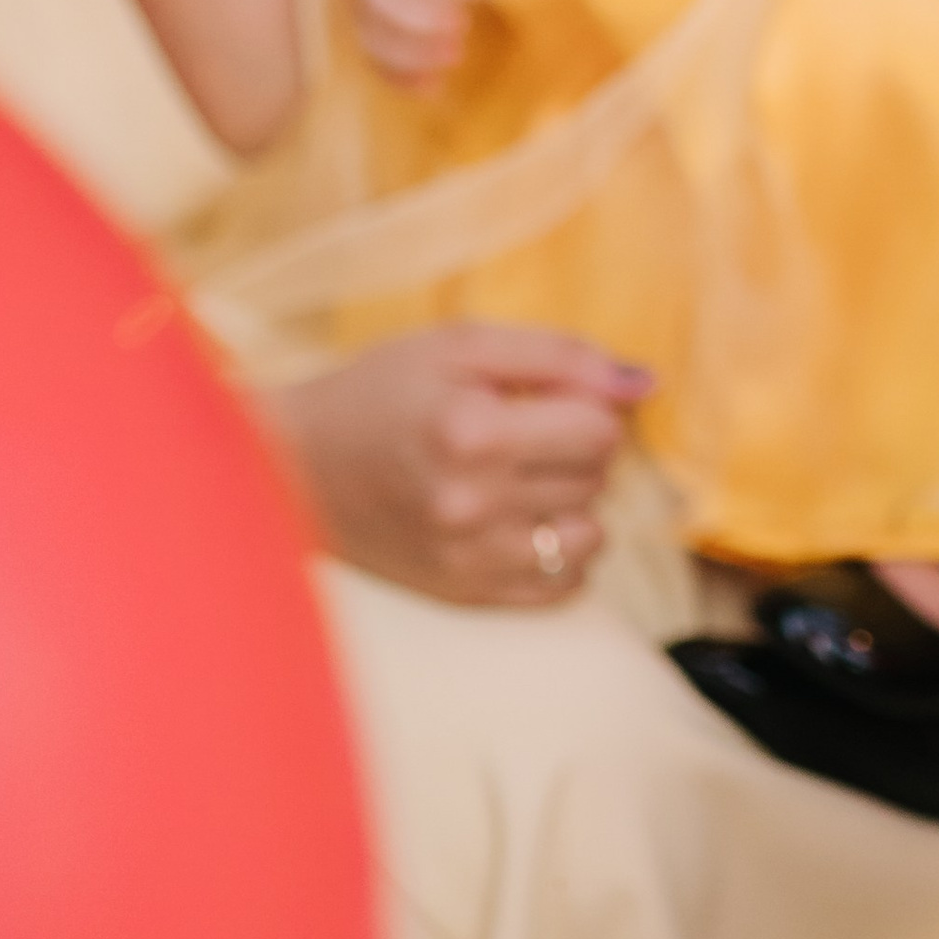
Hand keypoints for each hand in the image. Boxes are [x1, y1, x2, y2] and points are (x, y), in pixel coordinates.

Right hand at [264, 322, 650, 605]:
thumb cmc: (380, 392)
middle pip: (596, 480)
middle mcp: (472, 503)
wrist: (295, 465)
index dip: (583, 405)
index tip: (542, 397)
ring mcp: (469, 557)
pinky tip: (519, 522)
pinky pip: (564, 586)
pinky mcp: (466, 592)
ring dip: (572, 504)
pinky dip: (558, 553)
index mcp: (472, 431)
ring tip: (522, 479)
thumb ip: (559, 355)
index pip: (600, 430)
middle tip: (523, 433)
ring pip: (589, 536)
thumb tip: (644, 384)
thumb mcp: (460, 345)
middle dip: (575, 450)